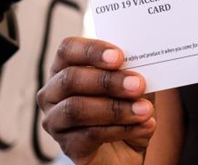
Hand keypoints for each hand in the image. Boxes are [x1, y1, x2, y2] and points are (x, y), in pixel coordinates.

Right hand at [36, 37, 155, 164]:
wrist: (128, 148)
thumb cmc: (127, 106)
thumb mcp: (133, 84)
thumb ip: (132, 71)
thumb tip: (142, 63)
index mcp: (66, 68)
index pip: (68, 50)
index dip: (92, 51)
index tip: (119, 57)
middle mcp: (53, 93)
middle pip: (71, 79)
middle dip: (107, 81)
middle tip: (138, 84)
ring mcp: (55, 121)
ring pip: (77, 109)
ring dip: (116, 108)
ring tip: (145, 110)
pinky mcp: (68, 146)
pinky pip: (90, 135)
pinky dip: (121, 129)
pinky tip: (143, 126)